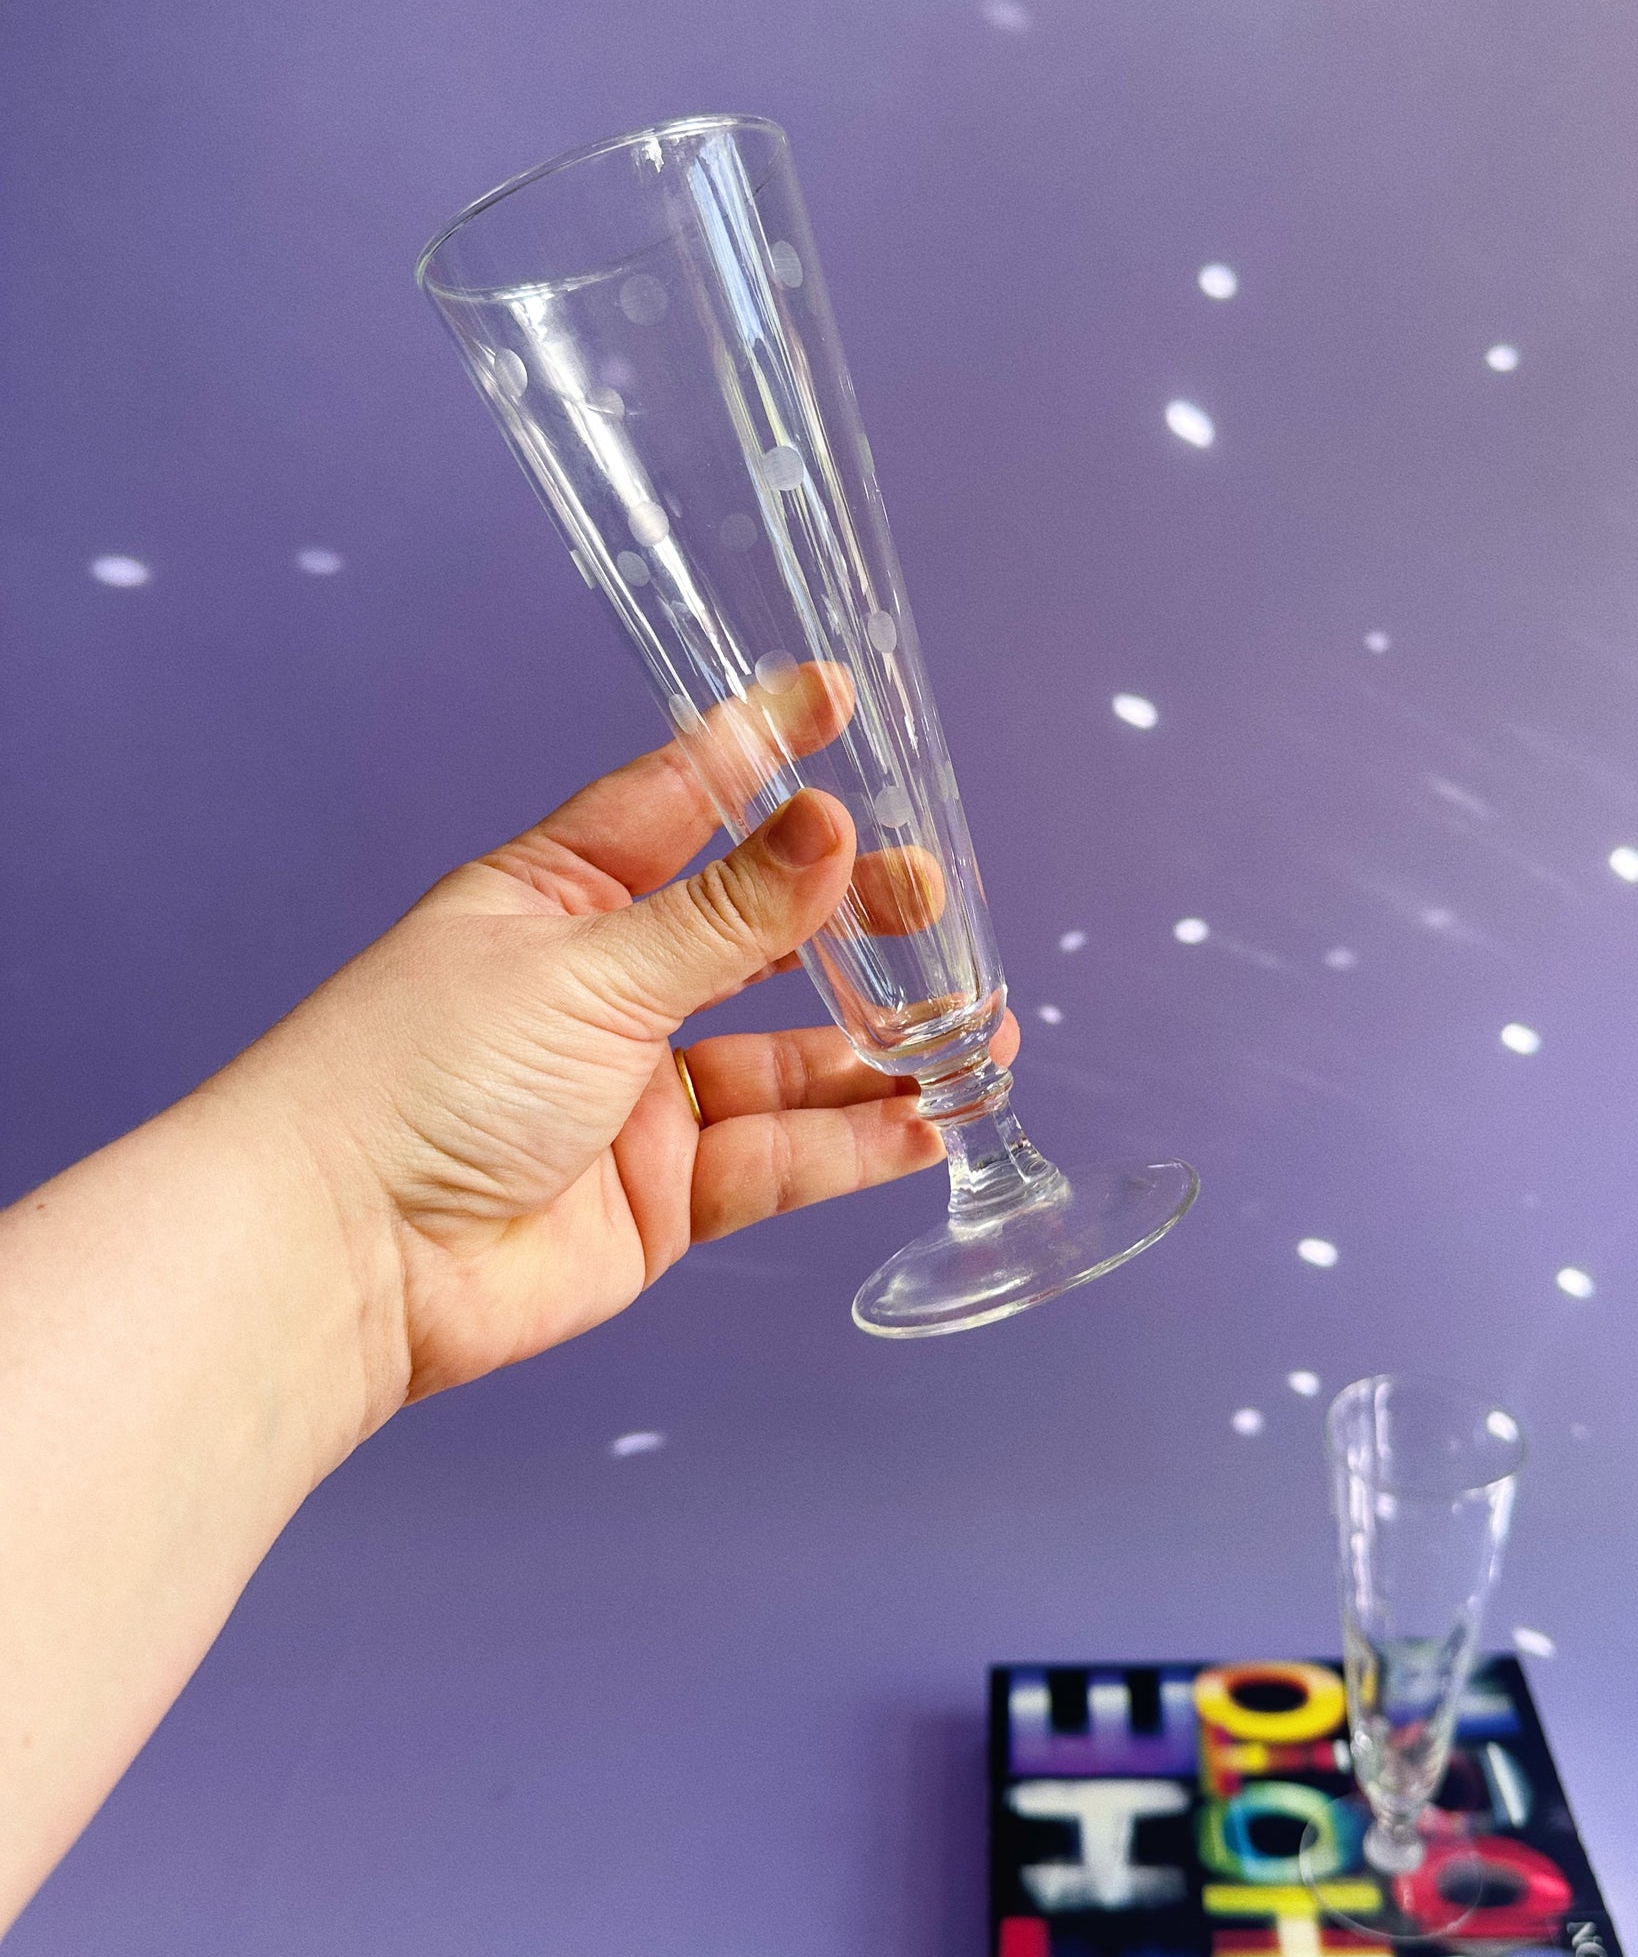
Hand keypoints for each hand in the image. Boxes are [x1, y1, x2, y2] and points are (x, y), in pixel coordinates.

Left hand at [223, 675, 1016, 1413]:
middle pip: (754, 934)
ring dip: (878, 1043)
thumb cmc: (416, 1076)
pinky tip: (926, 1119)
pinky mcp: (662, 1198)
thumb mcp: (588, 965)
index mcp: (557, 897)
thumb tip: (831, 826)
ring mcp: (636, 1098)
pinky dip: (855, 1141)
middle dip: (849, 914)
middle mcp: (603, 990)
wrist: (345, 1256)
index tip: (837, 699)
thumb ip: (725, 913)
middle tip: (933, 896)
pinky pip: (780, 1158)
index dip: (757, 749)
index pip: (678, 798)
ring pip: (784, 1058)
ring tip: (975, 1024)